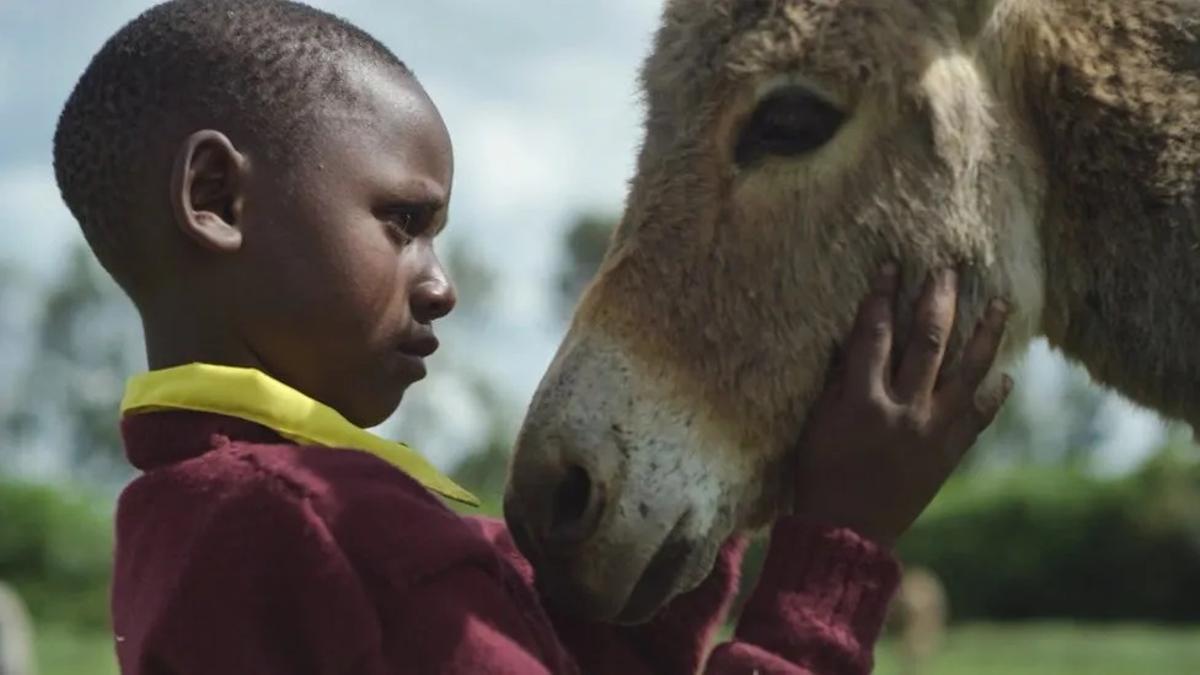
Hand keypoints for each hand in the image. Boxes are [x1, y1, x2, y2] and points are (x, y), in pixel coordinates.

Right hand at [792, 264, 1011, 546]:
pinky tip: (1005, 375)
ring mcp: (932, 432)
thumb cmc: (820, 476)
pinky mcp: (949, 453)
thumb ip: (836, 381)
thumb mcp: (817, 424)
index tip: (892, 265)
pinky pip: (979, 418)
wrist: (847, 532)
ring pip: (966, 372)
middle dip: (937, 300)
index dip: (882, 295)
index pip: (874, 334)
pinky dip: (993, 396)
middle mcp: (904, 410)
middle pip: (927, 341)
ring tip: (1000, 303)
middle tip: (948, 268)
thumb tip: (850, 337)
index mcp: (862, 400)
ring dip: (985, 334)